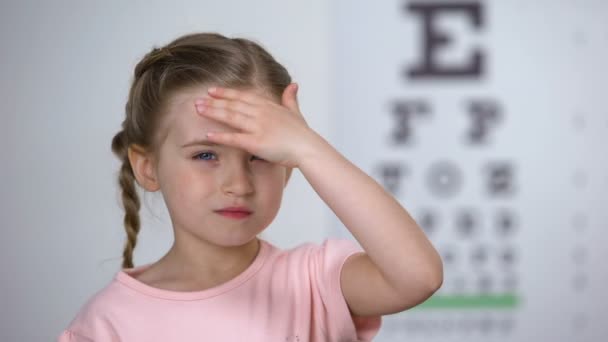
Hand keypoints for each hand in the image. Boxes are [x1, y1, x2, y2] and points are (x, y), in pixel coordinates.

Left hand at [194, 83, 318, 167]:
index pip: (242, 96)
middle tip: (197, 100)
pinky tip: (208, 134)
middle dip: (213, 102)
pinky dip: (220, 136)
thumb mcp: (296, 111)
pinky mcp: (256, 142)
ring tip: (198, 110)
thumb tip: (293, 85)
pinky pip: (234, 138)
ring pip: (231, 117)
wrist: (308, 148)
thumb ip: (290, 98)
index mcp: (268, 106)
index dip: (226, 93)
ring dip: (213, 112)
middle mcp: (260, 113)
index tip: (212, 91)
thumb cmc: (302, 134)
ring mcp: (258, 127)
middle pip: (232, 104)